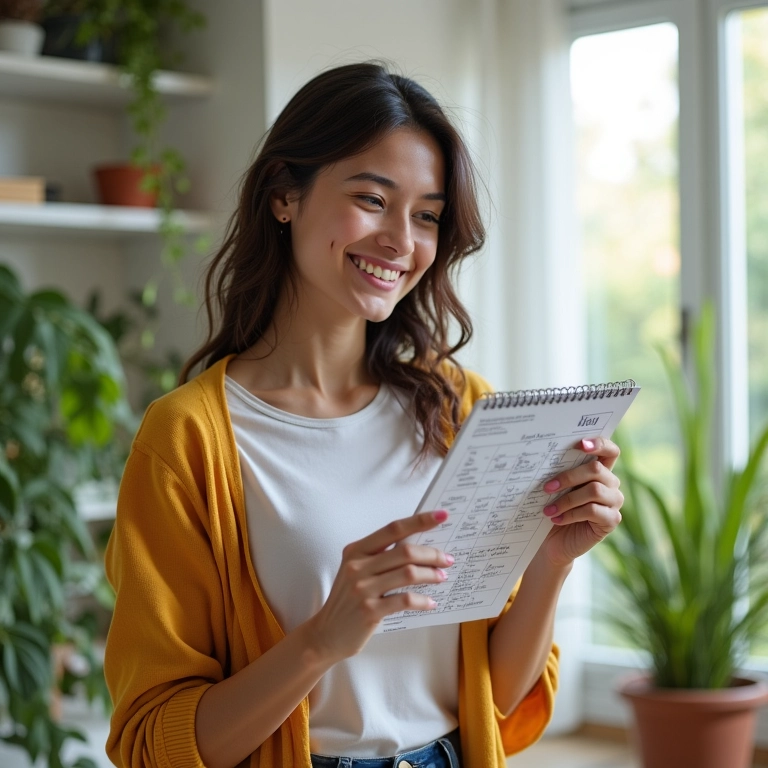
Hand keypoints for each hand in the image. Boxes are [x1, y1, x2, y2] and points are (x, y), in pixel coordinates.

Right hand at [306, 510, 453, 662]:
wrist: (327, 633)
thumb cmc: (348, 599)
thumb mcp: (357, 570)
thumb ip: (381, 557)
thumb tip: (419, 547)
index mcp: (356, 550)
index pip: (393, 529)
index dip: (419, 521)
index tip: (441, 515)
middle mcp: (357, 566)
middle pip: (405, 551)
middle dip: (432, 554)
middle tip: (447, 559)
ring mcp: (363, 589)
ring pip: (408, 573)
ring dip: (431, 574)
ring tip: (441, 577)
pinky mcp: (370, 611)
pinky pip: (405, 600)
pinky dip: (423, 600)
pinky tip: (431, 602)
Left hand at [538, 438, 623, 567]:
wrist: (552, 542)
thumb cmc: (553, 509)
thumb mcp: (555, 489)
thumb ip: (558, 473)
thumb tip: (544, 459)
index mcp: (600, 470)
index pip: (610, 451)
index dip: (599, 444)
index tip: (580, 443)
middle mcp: (611, 484)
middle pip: (596, 469)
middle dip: (568, 476)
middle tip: (546, 487)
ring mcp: (614, 502)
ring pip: (594, 490)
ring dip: (567, 499)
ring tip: (548, 509)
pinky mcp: (611, 520)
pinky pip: (593, 511)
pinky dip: (571, 514)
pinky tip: (556, 519)